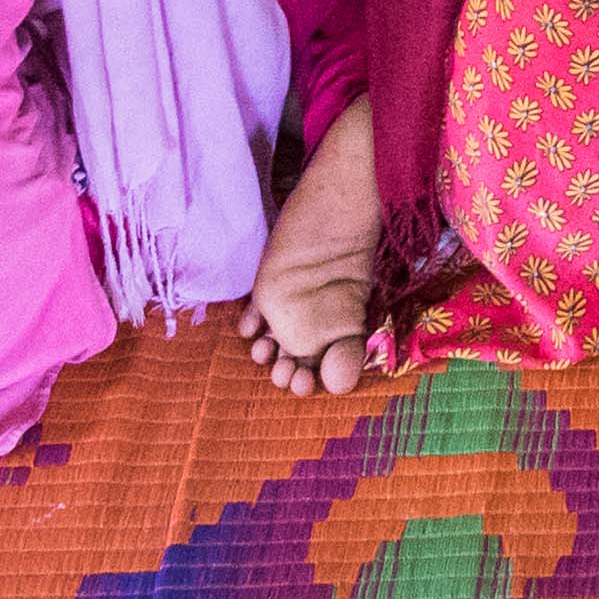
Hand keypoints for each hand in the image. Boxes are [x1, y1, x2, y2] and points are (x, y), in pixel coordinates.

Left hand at [237, 230, 380, 393]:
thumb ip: (345, 353)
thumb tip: (339, 388)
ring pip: (272, 342)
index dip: (311, 382)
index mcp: (335, 332)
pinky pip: (254, 316)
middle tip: (283, 373)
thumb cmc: (343, 257)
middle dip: (285, 373)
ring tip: (263, 351)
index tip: (303, 384)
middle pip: (295, 359)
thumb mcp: (349, 312)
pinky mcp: (267, 288)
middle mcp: (310, 323)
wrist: (329, 209)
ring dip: (264, 353)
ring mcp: (287, 307)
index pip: (321, 369)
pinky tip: (249, 326)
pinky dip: (249, 325)